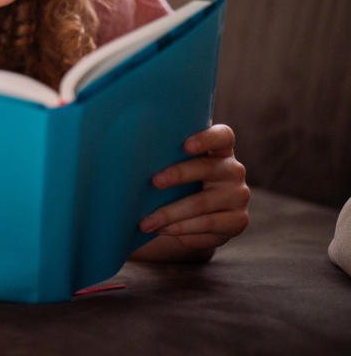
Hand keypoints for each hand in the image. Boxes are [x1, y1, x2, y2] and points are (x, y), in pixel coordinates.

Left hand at [139, 124, 249, 249]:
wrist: (195, 217)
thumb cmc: (178, 183)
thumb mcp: (175, 166)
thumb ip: (165, 155)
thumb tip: (127, 150)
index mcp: (220, 150)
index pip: (222, 136)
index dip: (206, 138)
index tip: (185, 145)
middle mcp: (234, 170)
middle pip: (208, 168)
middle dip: (178, 175)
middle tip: (153, 182)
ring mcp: (239, 196)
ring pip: (202, 203)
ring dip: (170, 213)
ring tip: (145, 222)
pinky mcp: (238, 221)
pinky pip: (207, 225)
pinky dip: (181, 229)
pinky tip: (162, 230)